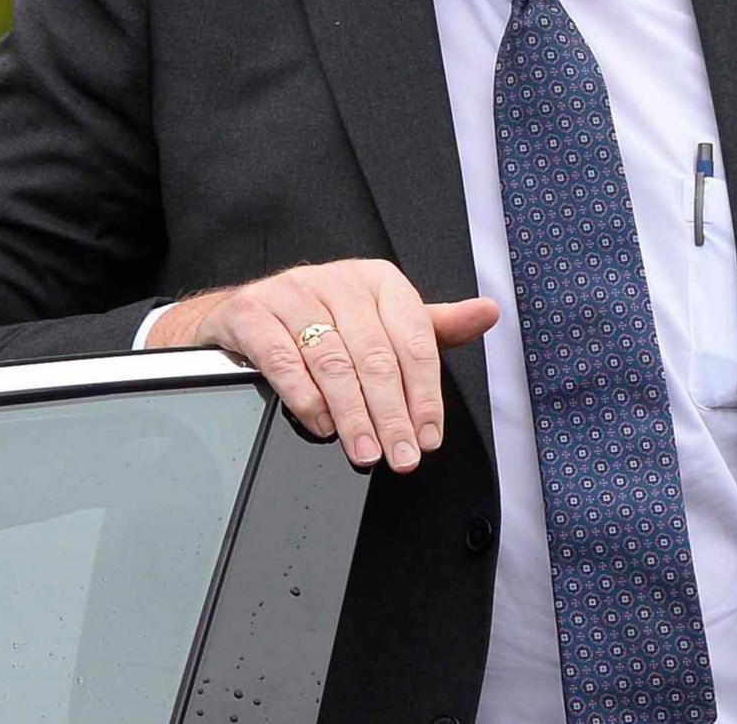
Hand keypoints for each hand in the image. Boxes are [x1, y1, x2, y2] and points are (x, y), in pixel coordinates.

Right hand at [146, 261, 498, 471]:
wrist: (248, 314)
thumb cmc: (326, 322)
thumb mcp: (384, 321)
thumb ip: (435, 326)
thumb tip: (488, 312)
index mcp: (379, 281)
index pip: (414, 340)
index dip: (425, 394)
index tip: (428, 437)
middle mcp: (337, 280)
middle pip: (374, 356)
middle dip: (391, 415)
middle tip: (401, 456)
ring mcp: (292, 293)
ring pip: (332, 361)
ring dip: (352, 415)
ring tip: (365, 452)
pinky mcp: (253, 312)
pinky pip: (283, 359)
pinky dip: (305, 398)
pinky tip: (321, 426)